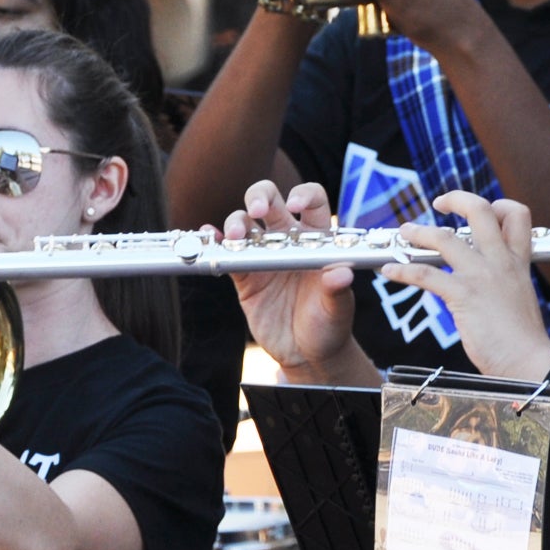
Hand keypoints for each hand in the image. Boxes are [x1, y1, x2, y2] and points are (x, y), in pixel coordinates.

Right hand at [220, 180, 358, 378]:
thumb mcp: (337, 311)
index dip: (303, 195)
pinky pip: (226, 253)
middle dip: (260, 197)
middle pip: (270, 201)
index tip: (294, 205)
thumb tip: (341, 274)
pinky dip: (214, 241)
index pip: (313, 202)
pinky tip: (208, 236)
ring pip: (244, 224)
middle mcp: (288, 240)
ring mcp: (263, 255)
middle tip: (257, 210)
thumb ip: (337, 292)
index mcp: (316, 240)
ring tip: (234, 237)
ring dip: (235, 223)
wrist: (306, 354)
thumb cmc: (329, 326)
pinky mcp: (244, 276)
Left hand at [382, 191, 549, 379]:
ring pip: (445, 238)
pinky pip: (426, 274)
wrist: (529, 361)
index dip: (498, 205)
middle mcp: (501, 262)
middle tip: (439, 203)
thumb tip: (485, 278)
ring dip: (419, 232)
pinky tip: (390, 271)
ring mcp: (482, 276)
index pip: (516, 215)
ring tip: (405, 232)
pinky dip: (403, 270)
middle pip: (480, 211)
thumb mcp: (519, 296)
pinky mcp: (464, 295)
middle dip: (456, 199)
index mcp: (517, 262)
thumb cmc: (523, 338)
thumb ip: (504, 280)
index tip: (481, 209)